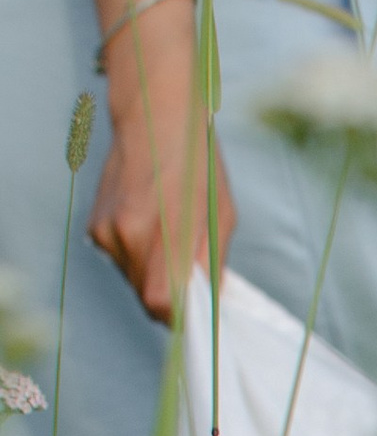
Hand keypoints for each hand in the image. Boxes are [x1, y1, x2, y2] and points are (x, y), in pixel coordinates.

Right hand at [88, 39, 232, 325]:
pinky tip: (152, 230)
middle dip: (172, 298)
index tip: (197, 314)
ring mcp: (106, 231)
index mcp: (161, 232)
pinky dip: (139, 258)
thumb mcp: (220, 216)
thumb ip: (212, 265)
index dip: (181, 317)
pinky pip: (121, 261)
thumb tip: (210, 303)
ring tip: (173, 245)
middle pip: (147, 298)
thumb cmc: (196, 163)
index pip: (162, 303)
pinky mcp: (96, 227)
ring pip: (133, 281)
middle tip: (192, 280)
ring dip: (155, 277)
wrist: (154, 118)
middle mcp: (126, 235)